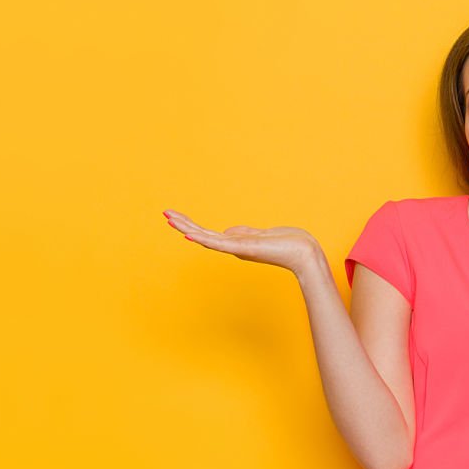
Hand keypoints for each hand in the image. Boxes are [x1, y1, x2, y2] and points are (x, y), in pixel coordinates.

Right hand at [162, 209, 321, 275]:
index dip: (191, 226)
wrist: (303, 254)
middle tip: (165, 214)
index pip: (208, 234)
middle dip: (184, 224)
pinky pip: (220, 244)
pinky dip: (205, 240)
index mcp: (236, 243)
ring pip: (207, 238)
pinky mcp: (245, 249)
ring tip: (170, 219)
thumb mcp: (260, 234)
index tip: (176, 217)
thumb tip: (227, 231)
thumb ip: (242, 233)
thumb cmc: (287, 244)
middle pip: (203, 235)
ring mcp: (238, 249)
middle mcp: (234, 247)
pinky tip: (191, 236)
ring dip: (187, 228)